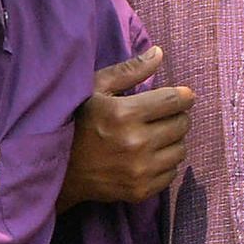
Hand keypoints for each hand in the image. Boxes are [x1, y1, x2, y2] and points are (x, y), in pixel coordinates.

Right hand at [59, 46, 194, 208]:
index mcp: (124, 113)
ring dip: (173, 140)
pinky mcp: (141, 190)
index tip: (183, 95)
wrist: (59, 172)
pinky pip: (172, 173)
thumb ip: (129, 70)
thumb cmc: (77, 122)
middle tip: (165, 115)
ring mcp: (140, 170)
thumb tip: (160, 53)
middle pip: (181, 125)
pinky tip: (150, 156)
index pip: (173, 101)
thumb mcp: (96, 89)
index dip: (183, 96)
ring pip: (180, 150)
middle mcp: (136, 143)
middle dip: (178, 116)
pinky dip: (166, 163)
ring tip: (157, 135)